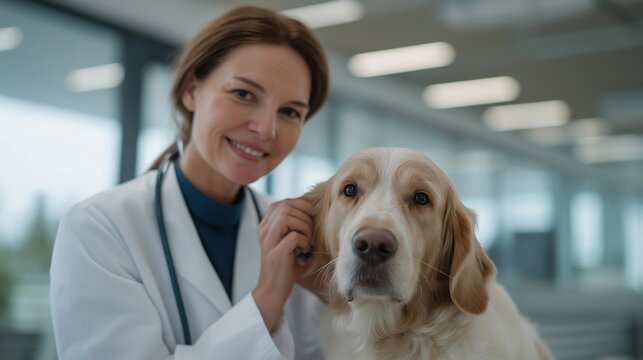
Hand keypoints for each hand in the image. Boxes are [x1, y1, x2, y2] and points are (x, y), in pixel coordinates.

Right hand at [252, 198, 313, 331]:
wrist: (273, 290)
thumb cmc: (285, 265)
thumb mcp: (287, 240)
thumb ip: (293, 224)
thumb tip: (312, 207)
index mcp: (265, 225)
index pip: (282, 203)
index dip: (300, 205)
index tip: (311, 217)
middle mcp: (263, 230)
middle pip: (286, 207)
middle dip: (305, 217)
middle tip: (311, 232)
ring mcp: (268, 241)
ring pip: (288, 218)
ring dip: (305, 228)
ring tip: (308, 242)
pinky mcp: (276, 253)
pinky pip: (294, 236)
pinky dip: (304, 241)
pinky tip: (304, 251)